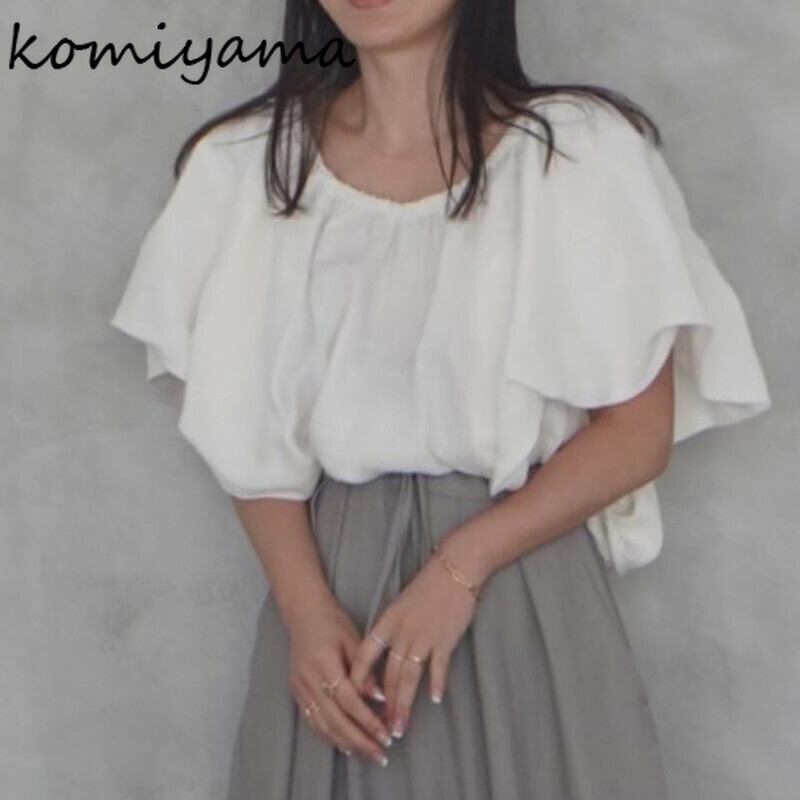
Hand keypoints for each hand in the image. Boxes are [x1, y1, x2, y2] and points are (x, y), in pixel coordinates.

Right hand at [287, 597, 393, 765]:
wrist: (303, 613)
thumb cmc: (333, 622)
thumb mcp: (355, 639)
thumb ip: (366, 670)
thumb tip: (381, 699)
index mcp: (324, 662)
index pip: (348, 699)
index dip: (367, 720)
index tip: (386, 734)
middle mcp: (308, 678)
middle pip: (335, 719)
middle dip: (359, 741)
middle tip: (381, 755)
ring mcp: (300, 687)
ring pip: (322, 725)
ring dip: (346, 744)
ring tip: (368, 755)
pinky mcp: (296, 692)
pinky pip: (313, 721)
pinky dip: (330, 736)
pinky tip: (346, 745)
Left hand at [349, 545, 482, 739]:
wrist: (453, 569)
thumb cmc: (427, 587)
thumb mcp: (400, 605)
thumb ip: (390, 630)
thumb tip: (381, 654)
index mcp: (387, 622)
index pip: (365, 655)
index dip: (358, 679)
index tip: (352, 701)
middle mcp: (402, 632)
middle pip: (389, 675)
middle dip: (385, 705)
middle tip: (381, 729)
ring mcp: (423, 636)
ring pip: (409, 676)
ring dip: (404, 704)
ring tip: (400, 726)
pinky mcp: (445, 638)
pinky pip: (438, 665)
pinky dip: (436, 683)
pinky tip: (435, 699)